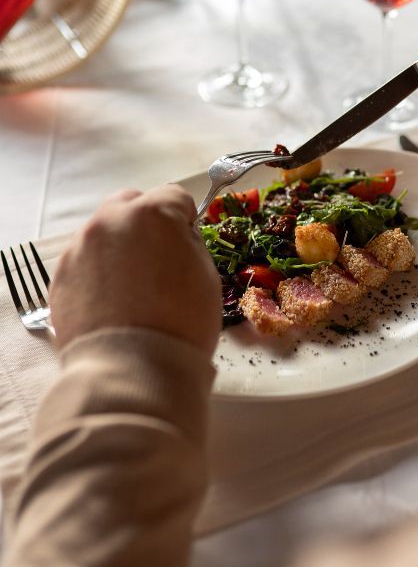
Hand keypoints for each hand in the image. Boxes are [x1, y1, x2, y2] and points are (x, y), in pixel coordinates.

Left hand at [50, 185, 220, 353]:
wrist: (132, 370)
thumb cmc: (180, 324)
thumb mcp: (207, 276)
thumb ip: (189, 245)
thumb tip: (177, 239)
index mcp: (153, 213)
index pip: (175, 196)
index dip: (186, 220)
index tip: (188, 242)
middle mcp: (111, 220)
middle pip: (132, 203)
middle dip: (147, 223)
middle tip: (159, 259)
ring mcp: (81, 246)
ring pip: (104, 231)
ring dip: (120, 246)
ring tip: (133, 286)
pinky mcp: (61, 274)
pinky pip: (85, 261)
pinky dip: (99, 272)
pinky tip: (112, 302)